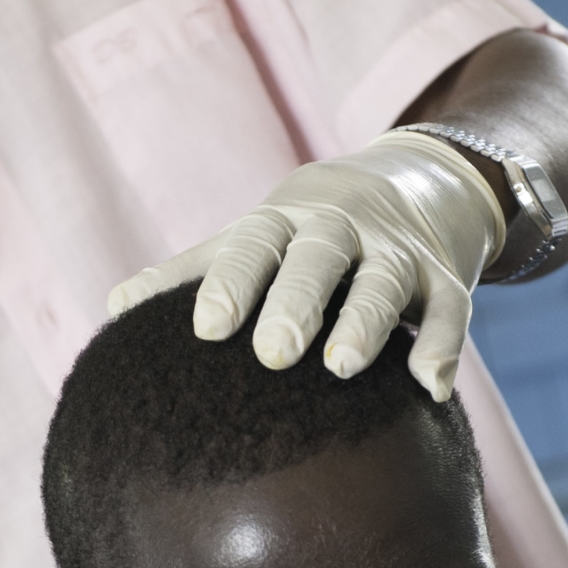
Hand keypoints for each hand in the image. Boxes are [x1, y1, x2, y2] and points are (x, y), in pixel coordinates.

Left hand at [108, 131, 504, 401]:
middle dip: (296, 302)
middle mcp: (342, 229)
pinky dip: (444, 346)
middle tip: (273, 353)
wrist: (413, 180)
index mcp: (284, 221)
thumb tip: (115, 309)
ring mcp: (397, 252)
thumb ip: (193, 272)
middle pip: (318, 259)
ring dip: (365, 322)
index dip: (232, 285)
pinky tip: (430, 387)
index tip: (207, 328)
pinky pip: (453, 311)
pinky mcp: (445, 278)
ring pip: (383, 282)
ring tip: (341, 366)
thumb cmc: (305, 231)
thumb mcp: (253, 238)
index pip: (253, 247)